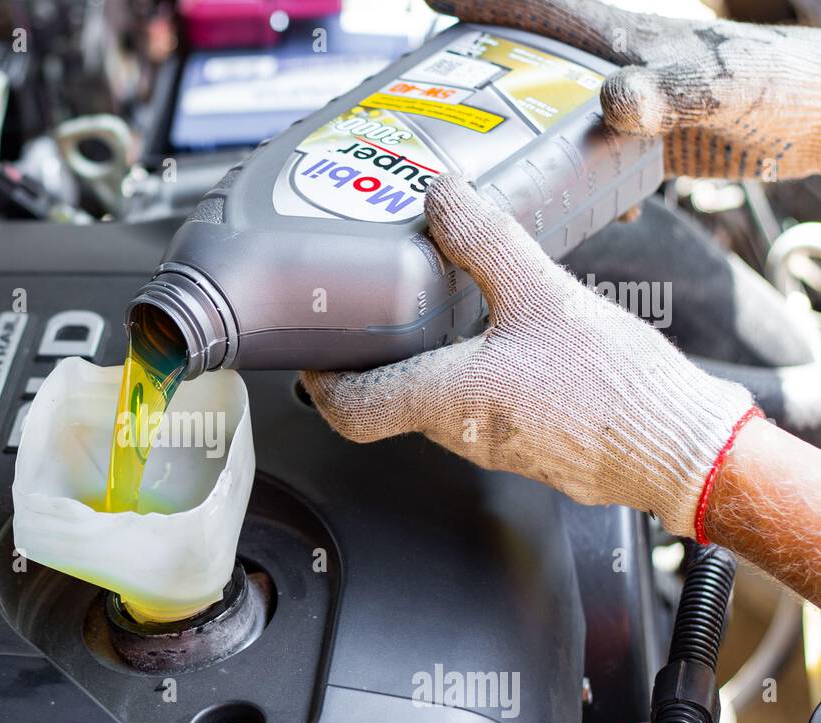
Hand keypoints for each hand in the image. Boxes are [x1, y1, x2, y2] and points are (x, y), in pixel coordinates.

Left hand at [301, 175, 757, 539]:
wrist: (680, 448)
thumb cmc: (615, 389)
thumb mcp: (544, 295)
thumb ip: (486, 244)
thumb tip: (442, 197)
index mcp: (446, 399)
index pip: (350, 409)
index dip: (320, 384)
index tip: (310, 356)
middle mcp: (459, 431)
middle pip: (387, 403)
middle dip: (371, 360)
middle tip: (368, 315)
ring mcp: (492, 444)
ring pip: (433, 405)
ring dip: (422, 365)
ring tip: (430, 314)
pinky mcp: (526, 444)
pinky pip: (476, 409)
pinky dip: (466, 375)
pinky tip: (493, 339)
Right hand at [429, 0, 820, 179]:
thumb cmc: (783, 87)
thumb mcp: (724, 88)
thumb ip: (672, 91)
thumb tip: (614, 99)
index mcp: (619, 43)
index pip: (535, 12)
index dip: (481, 5)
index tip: (429, 0)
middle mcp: (609, 70)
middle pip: (522, 71)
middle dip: (470, 85)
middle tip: (421, 112)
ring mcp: (623, 108)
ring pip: (545, 122)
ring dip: (510, 146)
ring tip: (470, 178)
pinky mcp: (640, 144)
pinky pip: (583, 163)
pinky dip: (566, 187)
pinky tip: (566, 219)